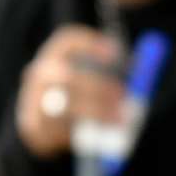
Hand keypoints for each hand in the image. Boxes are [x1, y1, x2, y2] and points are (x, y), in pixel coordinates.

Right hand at [15, 26, 125, 158]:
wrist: (39, 133)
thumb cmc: (72, 104)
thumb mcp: (89, 87)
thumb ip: (111, 83)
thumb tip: (141, 81)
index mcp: (53, 57)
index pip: (67, 41)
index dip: (91, 44)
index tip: (115, 53)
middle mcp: (39, 74)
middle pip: (68, 76)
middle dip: (98, 86)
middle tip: (122, 96)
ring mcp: (34, 100)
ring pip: (65, 105)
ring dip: (96, 111)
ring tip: (119, 120)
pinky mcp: (35, 126)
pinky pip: (62, 129)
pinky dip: (84, 132)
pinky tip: (99, 135)